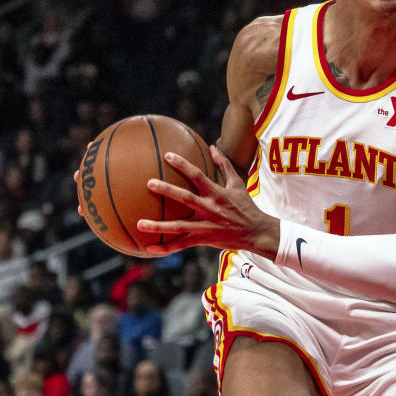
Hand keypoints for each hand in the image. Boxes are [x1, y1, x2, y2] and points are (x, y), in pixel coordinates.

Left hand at [137, 145, 280, 256]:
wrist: (256, 232)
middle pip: (185, 198)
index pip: (197, 176)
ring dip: (159, 226)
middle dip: (167, 191)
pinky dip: (166, 248)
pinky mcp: (203, 239)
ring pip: (179, 226)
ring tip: (139, 223)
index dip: (182, 164)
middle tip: (149, 183)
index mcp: (217, 194)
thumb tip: (212, 148)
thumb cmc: (246, 206)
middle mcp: (209, 209)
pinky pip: (182, 244)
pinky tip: (149, 248)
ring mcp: (205, 226)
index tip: (167, 156)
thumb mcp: (237, 184)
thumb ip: (224, 165)